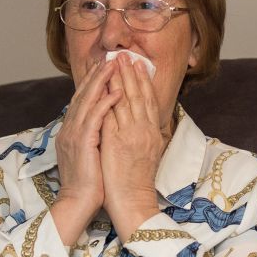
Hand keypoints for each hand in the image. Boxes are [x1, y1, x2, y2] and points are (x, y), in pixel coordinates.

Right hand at [54, 57, 120, 223]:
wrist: (77, 203)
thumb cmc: (89, 184)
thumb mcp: (89, 155)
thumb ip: (92, 137)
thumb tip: (103, 125)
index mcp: (70, 132)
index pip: (80, 101)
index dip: (91, 83)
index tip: (102, 68)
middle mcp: (69, 130)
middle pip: (81, 95)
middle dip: (96, 75)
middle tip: (109, 58)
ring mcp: (73, 135)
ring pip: (87, 101)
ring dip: (101, 81)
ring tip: (114, 66)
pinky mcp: (82, 143)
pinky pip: (95, 117)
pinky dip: (106, 102)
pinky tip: (117, 91)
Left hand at [100, 54, 167, 237]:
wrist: (133, 202)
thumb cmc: (136, 182)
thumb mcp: (145, 154)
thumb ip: (142, 135)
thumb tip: (139, 121)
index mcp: (152, 133)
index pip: (147, 100)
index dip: (142, 81)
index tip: (137, 64)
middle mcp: (144, 131)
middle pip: (138, 95)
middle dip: (131, 73)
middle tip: (125, 54)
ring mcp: (132, 135)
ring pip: (126, 100)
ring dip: (120, 79)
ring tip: (115, 62)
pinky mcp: (117, 142)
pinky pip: (112, 115)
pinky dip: (109, 98)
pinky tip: (105, 86)